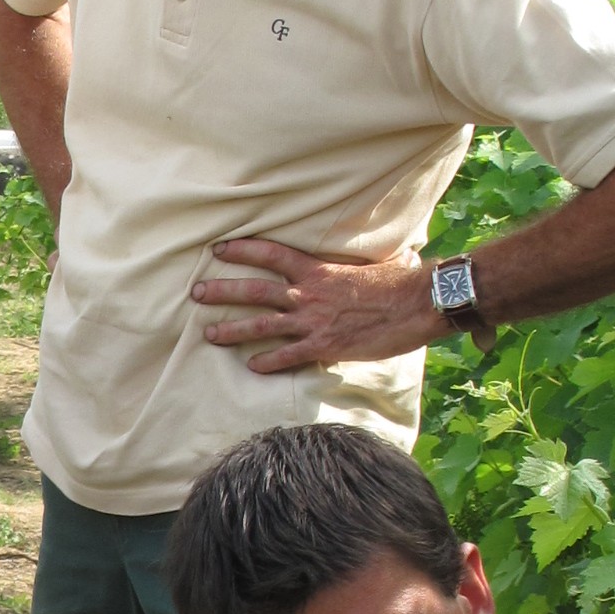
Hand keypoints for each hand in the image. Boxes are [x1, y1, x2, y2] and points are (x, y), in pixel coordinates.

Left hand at [192, 238, 447, 374]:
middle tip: (196, 293)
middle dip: (221, 291)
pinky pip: (287, 356)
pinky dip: (267, 362)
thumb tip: (375, 247)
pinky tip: (251, 366)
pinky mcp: (324, 346)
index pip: (271, 254)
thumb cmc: (400, 280)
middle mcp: (308, 294)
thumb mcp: (372, 261)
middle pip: (253, 290)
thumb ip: (357, 259)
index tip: (219, 249)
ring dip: (231, 330)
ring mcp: (313, 322)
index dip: (242, 250)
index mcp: (318, 270)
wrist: (418, 304)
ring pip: (260, 325)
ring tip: (208, 334)